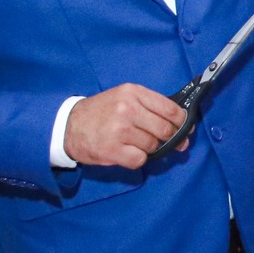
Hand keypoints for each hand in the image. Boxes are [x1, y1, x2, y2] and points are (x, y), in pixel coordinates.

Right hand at [64, 83, 185, 168]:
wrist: (68, 125)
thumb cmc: (101, 112)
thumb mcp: (124, 98)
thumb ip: (150, 106)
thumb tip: (182, 124)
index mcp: (133, 93)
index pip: (170, 109)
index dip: (182, 122)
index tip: (185, 128)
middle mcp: (127, 109)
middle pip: (165, 129)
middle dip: (170, 139)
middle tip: (167, 142)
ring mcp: (119, 129)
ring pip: (153, 145)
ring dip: (149, 148)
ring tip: (135, 143)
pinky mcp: (112, 149)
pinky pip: (140, 159)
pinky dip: (136, 159)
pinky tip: (126, 152)